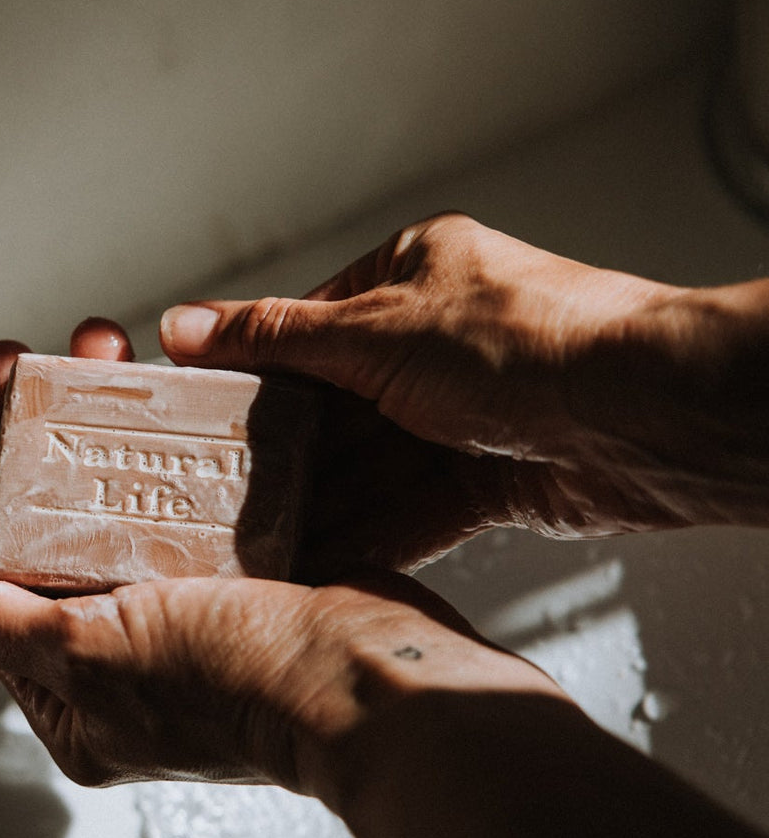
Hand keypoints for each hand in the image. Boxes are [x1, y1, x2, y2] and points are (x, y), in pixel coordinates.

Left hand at [0, 315, 558, 786]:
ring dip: (98, 423)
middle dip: (33, 437)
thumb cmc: (246, 688)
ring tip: (97, 352)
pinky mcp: (242, 572)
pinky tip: (158, 385)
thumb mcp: (96, 657)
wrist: (379, 684)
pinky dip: (165, 442)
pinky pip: (182, 495)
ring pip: (116, 497)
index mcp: (76, 692)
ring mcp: (185, 609)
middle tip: (25, 365)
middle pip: (51, 526)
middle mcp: (124, 652)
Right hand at [160, 212, 768, 567]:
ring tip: (266, 541)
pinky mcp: (491, 475)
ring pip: (373, 468)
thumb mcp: (378, 330)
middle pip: (337, 410)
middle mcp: (438, 343)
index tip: (203, 417)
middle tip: (226, 494)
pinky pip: (414, 511)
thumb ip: (278, 338)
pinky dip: (374, 535)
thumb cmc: (535, 340)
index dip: (254, 378)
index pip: (309, 329)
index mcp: (412, 278)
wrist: (645, 417)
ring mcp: (465, 412)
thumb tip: (192, 324)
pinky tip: (329, 559)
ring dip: (326, 506)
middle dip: (287, 459)